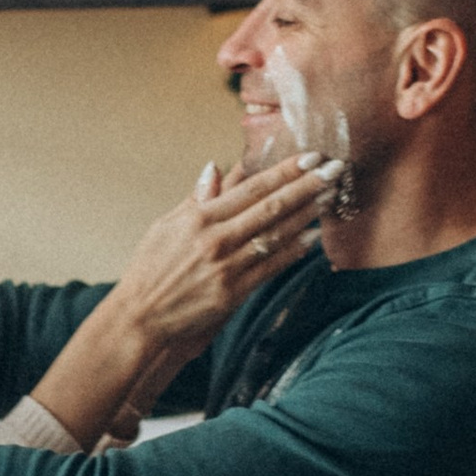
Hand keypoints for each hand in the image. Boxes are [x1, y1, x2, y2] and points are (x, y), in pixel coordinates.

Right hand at [29, 151, 337, 445]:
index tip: (309, 157)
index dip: (283, 172)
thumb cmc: (150, 271)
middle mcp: (215, 239)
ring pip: (276, 235)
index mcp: (199, 218)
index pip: (250, 188)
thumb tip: (216, 169)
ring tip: (331, 196)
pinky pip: (270, 267)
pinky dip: (293, 251)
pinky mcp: (233, 293)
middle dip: (306, 186)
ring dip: (307, 214)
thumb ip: (195, 199)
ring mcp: (226, 266)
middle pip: (271, 207)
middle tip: (335, 168)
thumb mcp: (165, 227)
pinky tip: (313, 238)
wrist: (140, 319)